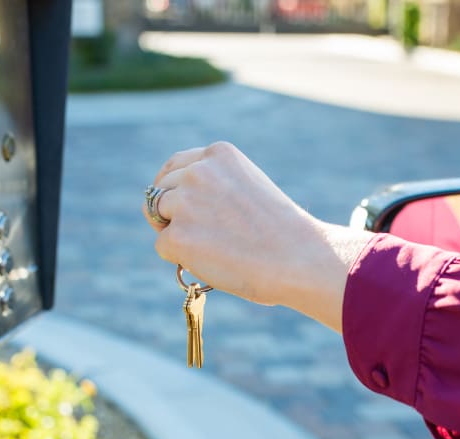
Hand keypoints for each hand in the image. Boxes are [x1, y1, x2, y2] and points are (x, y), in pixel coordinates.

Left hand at [144, 142, 371, 331]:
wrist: (300, 259)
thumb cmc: (284, 234)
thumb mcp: (250, 190)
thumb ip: (219, 189)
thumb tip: (184, 213)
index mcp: (219, 155)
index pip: (176, 165)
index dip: (172, 187)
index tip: (172, 201)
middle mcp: (198, 171)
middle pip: (161, 190)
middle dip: (171, 213)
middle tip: (196, 236)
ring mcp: (185, 203)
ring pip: (159, 218)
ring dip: (178, 234)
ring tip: (216, 250)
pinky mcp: (177, 236)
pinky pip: (164, 248)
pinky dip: (182, 259)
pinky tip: (214, 262)